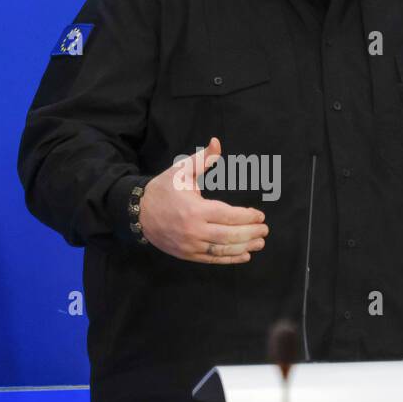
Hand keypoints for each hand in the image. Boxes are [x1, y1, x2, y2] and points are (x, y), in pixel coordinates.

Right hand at [138, 136, 268, 263]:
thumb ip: (202, 159)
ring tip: (259, 243)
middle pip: (230, 236)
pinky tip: (244, 255)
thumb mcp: (181, 171)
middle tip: (264, 230)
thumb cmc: (163, 190)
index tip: (260, 215)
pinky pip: (213, 259)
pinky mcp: (187, 254)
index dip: (247, 217)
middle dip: (251, 233)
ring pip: (223, 250)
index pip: (229, 216)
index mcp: (195, 210)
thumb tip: (217, 142)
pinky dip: (230, 259)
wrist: (138, 213)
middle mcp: (194, 230)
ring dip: (244, 247)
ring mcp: (190, 245)